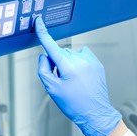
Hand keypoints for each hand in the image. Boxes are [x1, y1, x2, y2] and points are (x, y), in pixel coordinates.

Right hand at [35, 17, 121, 135]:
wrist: (95, 113)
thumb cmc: (74, 104)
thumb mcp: (52, 89)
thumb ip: (44, 70)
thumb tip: (44, 57)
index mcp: (68, 66)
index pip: (51, 46)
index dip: (43, 33)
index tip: (39, 22)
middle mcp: (80, 60)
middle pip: (60, 52)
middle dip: (57, 62)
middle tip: (61, 79)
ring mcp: (90, 60)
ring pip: (71, 55)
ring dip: (68, 63)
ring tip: (73, 80)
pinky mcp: (97, 63)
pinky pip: (82, 57)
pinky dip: (78, 63)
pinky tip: (80, 77)